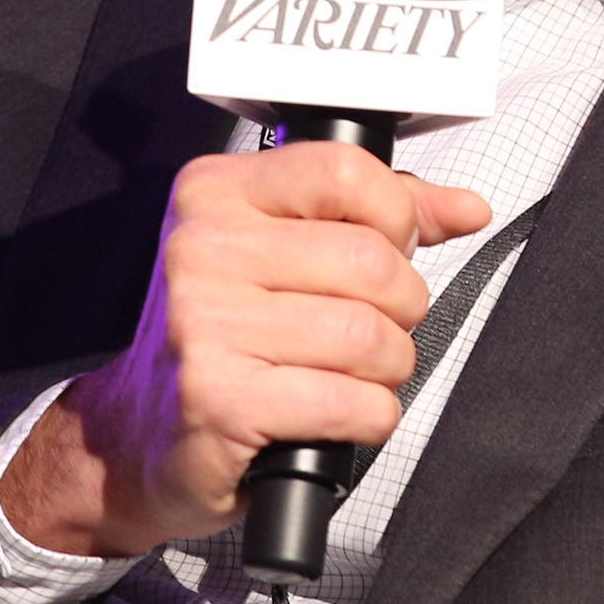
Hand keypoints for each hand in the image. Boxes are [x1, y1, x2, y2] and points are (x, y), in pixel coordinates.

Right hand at [0, 141, 490, 558]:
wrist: (140, 431)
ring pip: (369, 337)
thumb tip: (462, 207)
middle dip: (400, 309)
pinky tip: (336, 414)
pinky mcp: (219, 400)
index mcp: (216, 194)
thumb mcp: (287, 252)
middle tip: (372, 328)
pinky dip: (366, 418)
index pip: (345, 171)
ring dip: (386, 371)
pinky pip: (349, 402)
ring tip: (350, 376)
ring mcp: (205, 325)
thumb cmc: (223, 337)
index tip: (387, 248)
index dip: (394, 217)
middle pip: (371, 261)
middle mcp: (201, 250)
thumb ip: (379, 217)